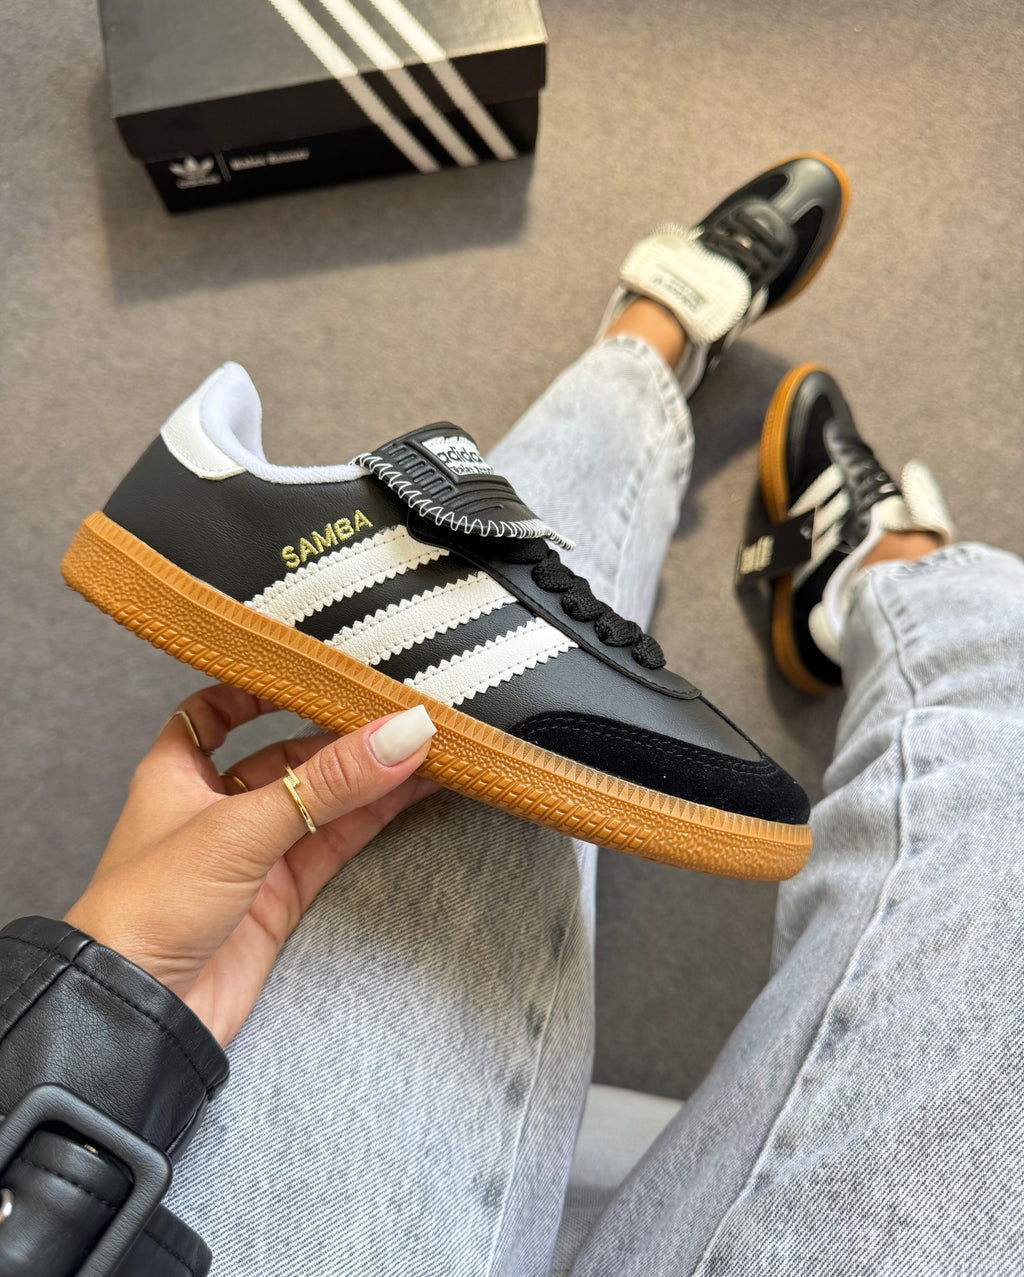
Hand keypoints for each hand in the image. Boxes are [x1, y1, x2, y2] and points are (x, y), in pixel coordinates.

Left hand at [65, 684, 437, 1045]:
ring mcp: (251, 854)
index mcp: (176, 773)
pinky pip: (334, 842)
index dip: (257, 687)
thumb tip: (399, 734)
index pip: (215, 711)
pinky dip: (372, 816)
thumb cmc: (148, 909)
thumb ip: (326, 782)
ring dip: (368, 775)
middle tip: (397, 708)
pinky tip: (411, 790)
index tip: (310, 667)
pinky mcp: (281, 896)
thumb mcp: (240, 827)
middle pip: (285, 755)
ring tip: (424, 742)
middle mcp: (214, 809)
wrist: (140, 1014)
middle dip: (338, 734)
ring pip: (319, 800)